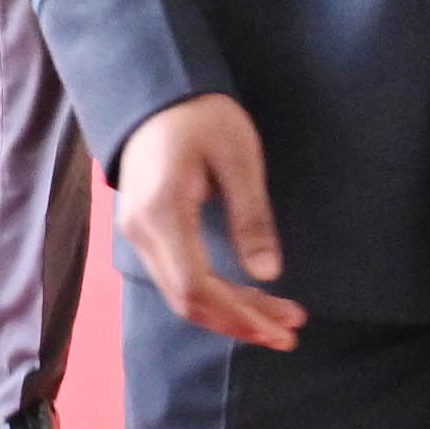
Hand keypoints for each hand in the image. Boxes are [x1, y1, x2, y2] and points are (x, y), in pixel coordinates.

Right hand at [116, 94, 304, 347]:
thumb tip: (268, 274)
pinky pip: (180, 278)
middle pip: (188, 300)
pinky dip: (216, 295)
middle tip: (290, 333)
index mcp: (163, 212)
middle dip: (240, 322)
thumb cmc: (203, 116)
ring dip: (231, 313)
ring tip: (279, 321)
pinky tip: (248, 299)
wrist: (158, 95)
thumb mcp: (239, 157)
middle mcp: (141, 232)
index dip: (238, 314)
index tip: (281, 327)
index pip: (195, 285)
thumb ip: (251, 216)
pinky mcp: (147, 233)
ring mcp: (139, 235)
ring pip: (183, 294)